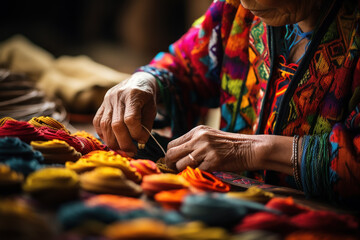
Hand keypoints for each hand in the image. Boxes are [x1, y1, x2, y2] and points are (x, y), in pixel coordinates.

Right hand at [93, 72, 157, 155]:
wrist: (138, 81)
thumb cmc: (147, 98)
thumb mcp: (152, 110)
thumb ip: (146, 126)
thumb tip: (139, 142)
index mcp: (133, 95)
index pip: (131, 119)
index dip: (136, 133)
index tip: (142, 140)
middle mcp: (117, 96)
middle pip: (116, 125)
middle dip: (123, 143)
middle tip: (132, 151)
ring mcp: (107, 100)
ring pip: (104, 125)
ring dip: (113, 142)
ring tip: (122, 149)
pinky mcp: (101, 105)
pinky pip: (97, 122)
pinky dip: (103, 134)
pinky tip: (112, 141)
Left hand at [165, 125, 293, 173]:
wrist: (251, 148)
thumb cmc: (230, 145)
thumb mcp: (210, 136)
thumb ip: (194, 142)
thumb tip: (176, 155)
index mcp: (197, 131)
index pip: (172, 144)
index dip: (170, 155)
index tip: (173, 162)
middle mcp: (199, 138)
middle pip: (171, 154)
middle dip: (170, 164)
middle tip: (175, 170)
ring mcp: (205, 149)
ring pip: (180, 165)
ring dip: (183, 171)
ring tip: (192, 172)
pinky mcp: (213, 161)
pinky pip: (195, 172)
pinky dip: (198, 175)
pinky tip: (205, 172)